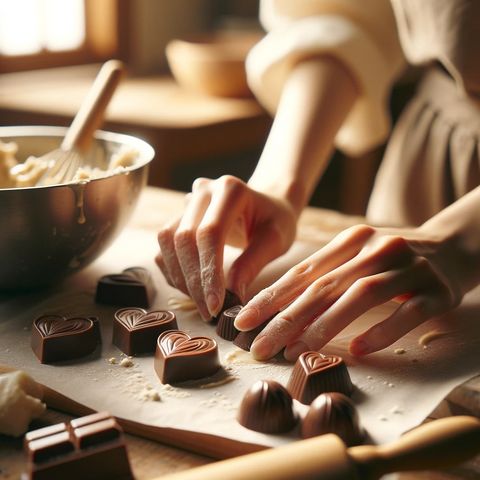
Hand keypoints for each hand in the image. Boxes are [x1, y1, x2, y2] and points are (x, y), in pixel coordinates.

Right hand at [155, 175, 297, 320]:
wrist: (266, 204)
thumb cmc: (275, 220)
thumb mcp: (275, 240)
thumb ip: (252, 264)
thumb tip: (230, 296)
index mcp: (231, 189)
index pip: (210, 233)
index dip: (208, 272)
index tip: (215, 305)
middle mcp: (204, 190)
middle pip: (184, 238)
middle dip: (193, 281)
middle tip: (209, 312)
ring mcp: (187, 202)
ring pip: (168, 242)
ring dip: (180, 277)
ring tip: (202, 302)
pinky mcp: (179, 217)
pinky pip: (165, 246)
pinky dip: (174, 271)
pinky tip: (193, 289)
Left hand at [234, 223, 468, 359]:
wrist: (453, 248)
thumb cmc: (392, 260)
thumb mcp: (357, 258)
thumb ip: (325, 278)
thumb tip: (280, 312)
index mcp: (351, 239)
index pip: (304, 272)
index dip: (271, 297)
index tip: (244, 322)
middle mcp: (376, 248)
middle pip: (325, 285)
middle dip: (287, 318)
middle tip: (261, 347)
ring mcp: (409, 267)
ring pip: (361, 295)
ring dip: (325, 326)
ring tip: (298, 351)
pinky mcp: (437, 290)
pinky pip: (406, 312)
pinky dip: (380, 331)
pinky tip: (357, 351)